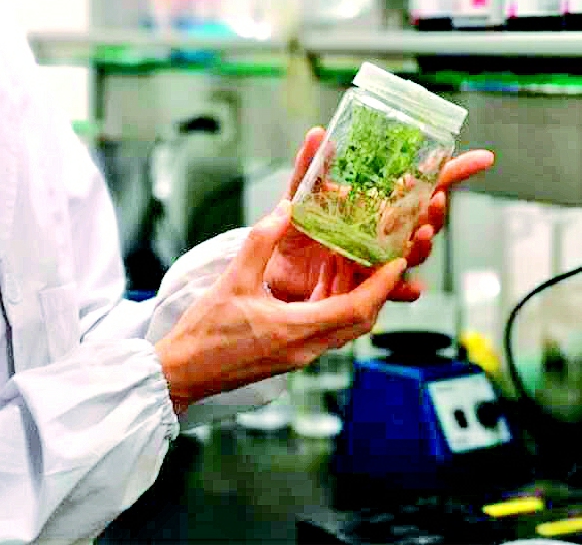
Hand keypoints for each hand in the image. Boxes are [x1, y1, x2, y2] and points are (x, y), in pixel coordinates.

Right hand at [154, 204, 405, 414]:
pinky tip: (328, 283)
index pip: (356, 309)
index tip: (398, 262)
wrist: (183, 372)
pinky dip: (336, 305)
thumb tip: (287, 208)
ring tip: (361, 264)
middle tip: (386, 259)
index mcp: (296, 332)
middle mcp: (306, 348)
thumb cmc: (204, 331)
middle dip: (378, 290)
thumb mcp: (233, 279)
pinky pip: (327, 330)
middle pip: (360, 320)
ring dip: (357, 297)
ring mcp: (300, 355)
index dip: (382, 285)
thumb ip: (261, 241)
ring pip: (345, 326)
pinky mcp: (291, 355)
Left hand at [263, 128, 494, 303]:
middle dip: (436, 212)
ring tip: (422, 234)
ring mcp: (379, 259)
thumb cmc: (296, 232)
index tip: (483, 158)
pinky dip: (405, 291)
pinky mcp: (367, 286)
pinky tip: (412, 288)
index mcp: (378, 204)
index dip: (453, 172)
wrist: (277, 271)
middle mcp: (385, 232)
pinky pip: (393, 291)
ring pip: (414, 253)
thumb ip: (311, 166)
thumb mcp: (301, 195)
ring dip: (423, 245)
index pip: (422, 185)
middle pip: (426, 221)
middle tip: (435, 201)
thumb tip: (317, 133)